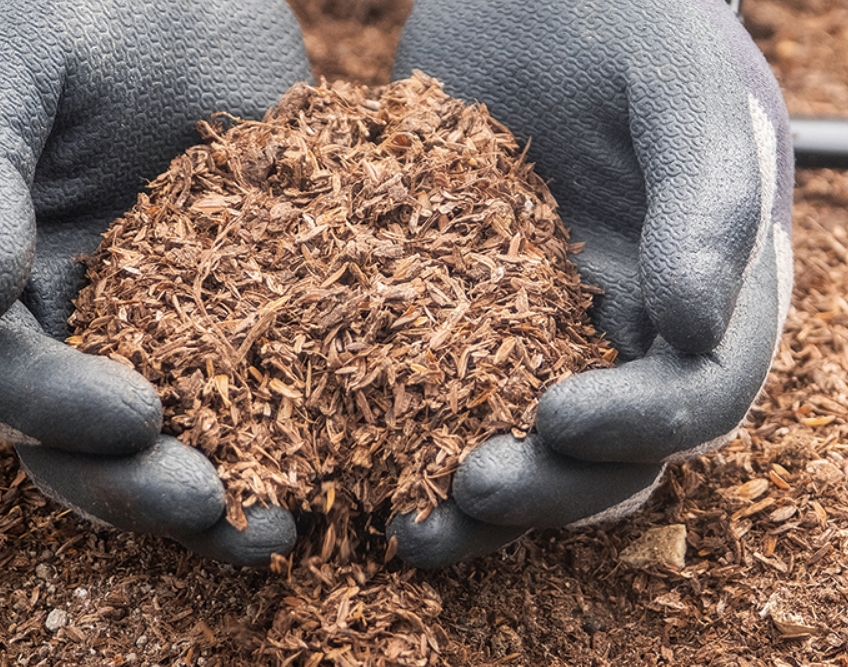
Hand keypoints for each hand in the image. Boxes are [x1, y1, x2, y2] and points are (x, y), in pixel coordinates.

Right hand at [0, 0, 311, 565]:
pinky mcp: (237, 325)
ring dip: (216, 494)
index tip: (134, 414)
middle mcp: (67, 330)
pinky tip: (339, 462)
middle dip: (137, 486)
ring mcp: (155, 335)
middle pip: (76, 444)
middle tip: (213, 507)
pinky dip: (286, 441)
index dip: (53, 410)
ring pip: (166, 443)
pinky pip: (253, 398)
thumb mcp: (6, 66)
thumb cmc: (79, 13)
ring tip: (281, 527)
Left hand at [387, 0, 793, 567]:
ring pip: (528, 448)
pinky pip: (445, 396)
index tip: (557, 417)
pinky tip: (353, 458)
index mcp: (707, 285)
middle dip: (548, 485)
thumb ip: (707, 193)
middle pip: (612, 453)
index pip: (698, 393)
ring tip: (405, 524)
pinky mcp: (464, 316)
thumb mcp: (676, 78)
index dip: (638, 424)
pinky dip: (408, 439)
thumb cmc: (621, 8)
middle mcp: (629, 326)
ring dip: (476, 499)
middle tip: (468, 490)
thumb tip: (699, 326)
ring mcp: (544, 328)